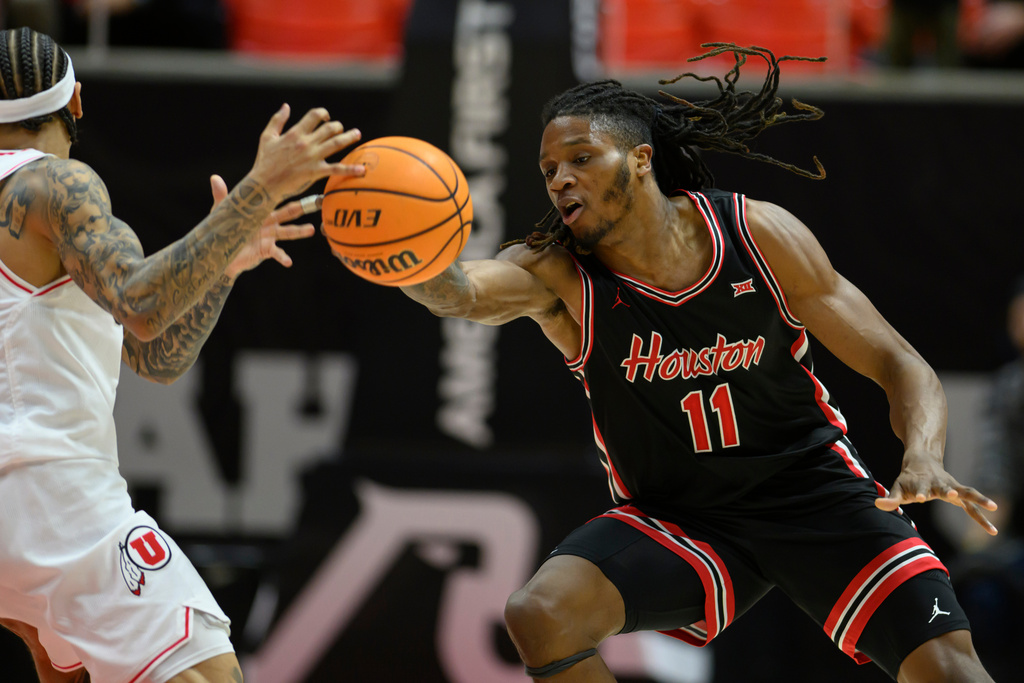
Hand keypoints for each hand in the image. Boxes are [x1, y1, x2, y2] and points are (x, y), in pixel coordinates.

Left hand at [208, 174, 318, 280]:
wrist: (220, 254)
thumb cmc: (223, 231)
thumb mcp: (223, 212)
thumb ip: (222, 196)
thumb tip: (215, 178)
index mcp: (260, 211)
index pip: (275, 199)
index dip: (286, 192)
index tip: (299, 184)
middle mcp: (268, 223)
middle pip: (287, 214)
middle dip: (301, 209)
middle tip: (316, 203)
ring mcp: (269, 237)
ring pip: (287, 232)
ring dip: (299, 231)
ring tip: (311, 230)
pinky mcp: (266, 251)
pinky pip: (277, 254)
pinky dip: (283, 257)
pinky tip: (288, 261)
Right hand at [247, 104, 365, 203]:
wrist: (264, 184)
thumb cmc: (264, 161)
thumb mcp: (267, 136)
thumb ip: (277, 120)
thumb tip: (286, 106)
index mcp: (295, 133)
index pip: (314, 116)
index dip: (323, 113)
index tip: (326, 117)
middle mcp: (306, 143)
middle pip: (329, 129)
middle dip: (338, 126)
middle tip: (342, 129)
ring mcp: (312, 157)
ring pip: (336, 143)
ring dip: (349, 138)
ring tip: (357, 134)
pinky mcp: (316, 171)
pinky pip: (336, 169)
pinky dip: (350, 169)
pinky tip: (362, 170)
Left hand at [875, 455, 998, 534]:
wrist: (922, 462)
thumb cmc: (909, 479)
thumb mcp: (897, 487)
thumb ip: (890, 499)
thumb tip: (877, 504)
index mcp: (922, 482)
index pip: (920, 488)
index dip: (920, 492)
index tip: (919, 497)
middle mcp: (938, 484)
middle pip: (944, 487)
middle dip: (947, 491)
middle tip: (950, 494)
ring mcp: (951, 488)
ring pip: (966, 492)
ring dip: (978, 499)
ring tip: (993, 507)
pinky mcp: (959, 495)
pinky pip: (972, 506)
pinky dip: (981, 516)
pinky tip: (992, 530)